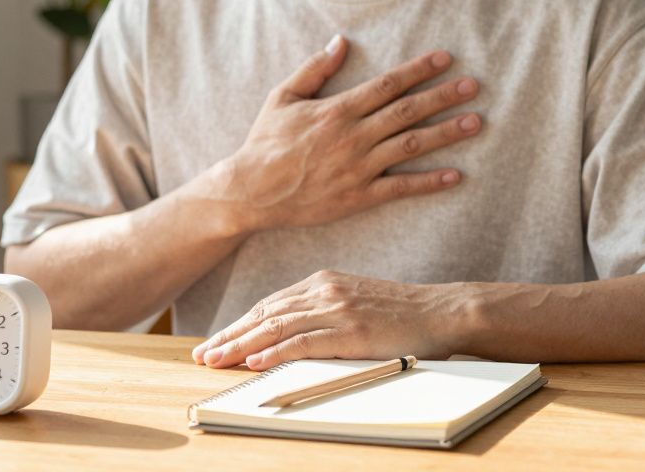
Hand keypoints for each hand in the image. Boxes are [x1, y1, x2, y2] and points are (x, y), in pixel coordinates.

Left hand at [191, 270, 469, 370]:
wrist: (441, 311)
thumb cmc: (400, 312)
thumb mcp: (353, 301)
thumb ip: (321, 310)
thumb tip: (288, 332)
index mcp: (321, 281)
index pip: (269, 305)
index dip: (239, 324)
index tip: (216, 340)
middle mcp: (323, 290)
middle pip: (265, 315)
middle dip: (230, 335)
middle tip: (203, 353)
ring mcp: (336, 308)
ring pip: (277, 328)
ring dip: (242, 345)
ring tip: (216, 359)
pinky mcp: (351, 330)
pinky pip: (304, 342)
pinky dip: (276, 352)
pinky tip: (255, 362)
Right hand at [217, 35, 480, 232]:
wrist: (252, 190)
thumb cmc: (266, 142)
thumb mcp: (283, 97)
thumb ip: (315, 68)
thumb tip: (341, 41)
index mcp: (338, 109)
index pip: (388, 84)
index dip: (419, 70)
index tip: (445, 59)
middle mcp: (354, 135)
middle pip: (407, 111)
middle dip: (443, 96)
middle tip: (473, 86)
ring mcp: (358, 167)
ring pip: (411, 145)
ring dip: (445, 134)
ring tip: (475, 122)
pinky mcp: (359, 196)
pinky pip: (401, 188)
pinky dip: (429, 182)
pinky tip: (455, 175)